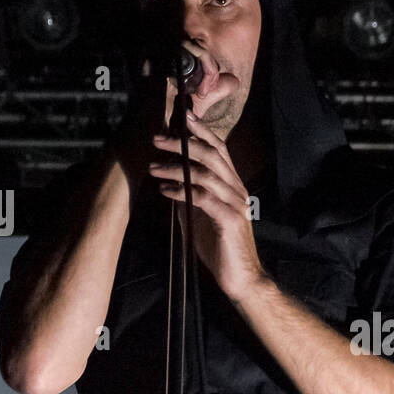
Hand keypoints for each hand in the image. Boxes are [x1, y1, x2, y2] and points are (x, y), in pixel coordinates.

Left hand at [147, 112, 265, 300]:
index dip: (200, 131)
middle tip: (157, 139)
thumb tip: (169, 179)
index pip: (218, 149)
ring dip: (175, 168)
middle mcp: (236, 189)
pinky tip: (165, 191)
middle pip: (212, 154)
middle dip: (182, 143)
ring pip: (205, 174)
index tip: (181, 117)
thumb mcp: (199, 215)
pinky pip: (203, 198)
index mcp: (232, 184)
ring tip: (153, 167)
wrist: (240, 277)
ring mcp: (235, 203)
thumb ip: (188, 195)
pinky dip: (181, 191)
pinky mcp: (230, 219)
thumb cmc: (220, 247)